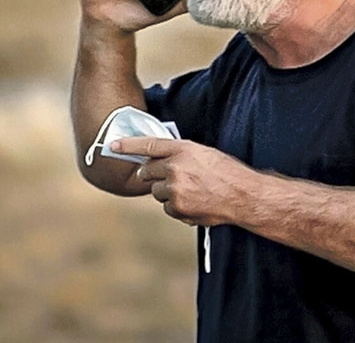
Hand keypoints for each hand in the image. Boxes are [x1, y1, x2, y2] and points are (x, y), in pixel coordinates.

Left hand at [111, 137, 253, 225]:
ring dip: (167, 192)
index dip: (128, 145)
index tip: (111, 145)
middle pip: (147, 171)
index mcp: (183, 150)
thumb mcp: (205, 154)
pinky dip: (176, 206)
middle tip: (166, 176)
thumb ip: (181, 155)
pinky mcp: (177, 208)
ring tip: (191, 191)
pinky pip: (167, 207)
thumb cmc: (228, 173)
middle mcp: (175, 168)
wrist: (243, 196)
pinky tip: (195, 202)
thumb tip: (160, 160)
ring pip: (156, 191)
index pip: (149, 144)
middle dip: (151, 174)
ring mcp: (174, 190)